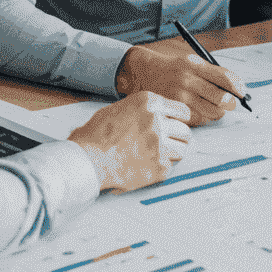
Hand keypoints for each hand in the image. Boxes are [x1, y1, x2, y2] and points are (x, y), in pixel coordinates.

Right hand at [69, 91, 190, 192]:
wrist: (86, 160)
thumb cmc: (95, 136)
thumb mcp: (118, 109)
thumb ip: (142, 110)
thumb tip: (157, 114)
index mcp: (149, 103)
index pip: (182, 110)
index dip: (179, 120)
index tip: (176, 126)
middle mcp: (157, 121)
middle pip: (185, 131)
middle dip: (178, 138)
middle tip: (169, 144)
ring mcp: (160, 144)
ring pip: (183, 149)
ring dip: (174, 153)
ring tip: (160, 156)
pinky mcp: (158, 166)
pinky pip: (170, 167)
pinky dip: (160, 169)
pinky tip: (146, 166)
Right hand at [115, 41, 245, 124]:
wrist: (142, 73)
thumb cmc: (173, 69)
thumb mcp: (191, 62)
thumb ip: (212, 73)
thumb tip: (236, 88)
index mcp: (194, 65)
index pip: (224, 77)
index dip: (237, 86)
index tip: (242, 92)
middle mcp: (187, 80)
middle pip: (220, 97)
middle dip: (230, 103)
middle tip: (231, 104)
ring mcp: (179, 97)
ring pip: (211, 112)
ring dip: (218, 112)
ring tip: (214, 108)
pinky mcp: (173, 111)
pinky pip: (197, 120)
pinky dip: (203, 118)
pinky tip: (199, 111)